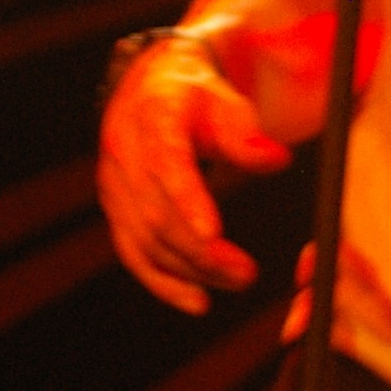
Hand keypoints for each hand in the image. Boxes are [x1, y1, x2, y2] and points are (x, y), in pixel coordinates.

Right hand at [98, 40, 290, 316]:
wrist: (153, 89)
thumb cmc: (199, 96)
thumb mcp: (226, 101)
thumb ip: (246, 133)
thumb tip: (276, 160)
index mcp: (152, 118)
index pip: (166, 165)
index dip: (187, 202)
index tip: (214, 234)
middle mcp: (124, 153)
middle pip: (156, 213)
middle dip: (199, 250)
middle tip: (246, 273)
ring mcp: (115, 185)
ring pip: (145, 240)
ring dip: (189, 270)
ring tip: (237, 281)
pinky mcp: (118, 210)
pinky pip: (134, 253)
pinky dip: (163, 282)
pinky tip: (197, 301)